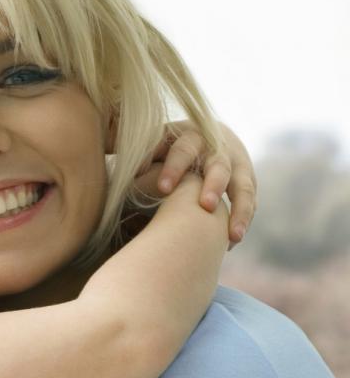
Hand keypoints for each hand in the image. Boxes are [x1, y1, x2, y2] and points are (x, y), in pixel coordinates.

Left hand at [151, 121, 256, 245]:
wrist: (209, 138)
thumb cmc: (170, 146)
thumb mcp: (156, 141)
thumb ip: (142, 151)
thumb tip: (127, 161)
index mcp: (191, 136)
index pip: (183, 150)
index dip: (174, 168)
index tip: (163, 189)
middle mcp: (219, 149)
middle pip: (219, 166)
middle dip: (214, 185)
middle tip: (207, 206)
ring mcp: (237, 166)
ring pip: (243, 187)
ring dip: (240, 210)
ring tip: (233, 235)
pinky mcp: (247, 182)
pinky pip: (250, 202)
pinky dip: (243, 220)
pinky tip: (232, 240)